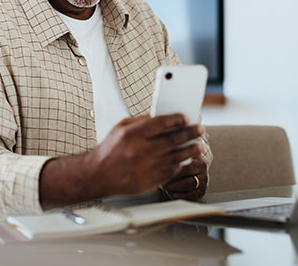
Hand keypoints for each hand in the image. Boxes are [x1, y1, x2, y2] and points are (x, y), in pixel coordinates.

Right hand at [88, 114, 204, 196]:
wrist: (99, 175)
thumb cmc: (110, 150)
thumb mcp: (120, 128)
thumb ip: (141, 121)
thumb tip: (161, 117)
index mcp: (132, 134)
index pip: (161, 123)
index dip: (176, 119)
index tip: (186, 118)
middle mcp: (141, 150)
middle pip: (173, 139)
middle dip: (190, 133)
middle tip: (199, 129)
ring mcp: (147, 167)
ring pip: (176, 157)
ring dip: (190, 150)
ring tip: (199, 146)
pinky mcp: (150, 180)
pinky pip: (171, 171)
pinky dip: (179, 164)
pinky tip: (184, 159)